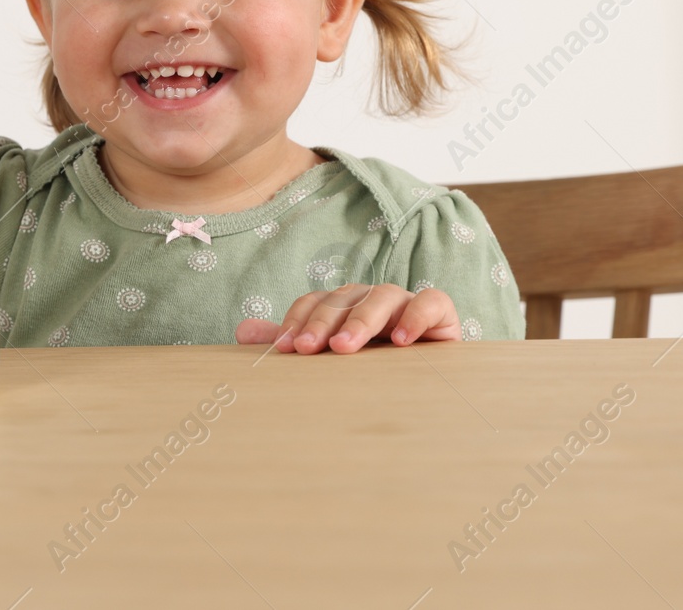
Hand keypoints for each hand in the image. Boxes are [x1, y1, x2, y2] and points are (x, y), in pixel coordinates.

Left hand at [234, 284, 460, 353]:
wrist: (432, 387)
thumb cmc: (374, 370)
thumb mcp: (331, 359)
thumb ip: (293, 343)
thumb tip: (241, 332)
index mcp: (344, 307)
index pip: (316, 302)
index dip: (298, 321)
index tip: (283, 349)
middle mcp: (372, 300)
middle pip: (344, 298)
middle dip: (323, 322)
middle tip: (307, 349)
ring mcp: (406, 304)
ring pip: (382, 296)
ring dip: (361, 320)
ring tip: (345, 347)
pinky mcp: (442, 314)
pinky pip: (431, 302)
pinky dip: (417, 315)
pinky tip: (403, 341)